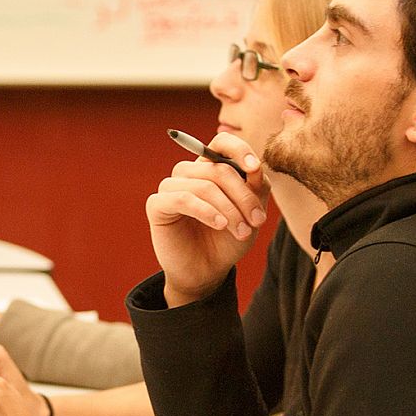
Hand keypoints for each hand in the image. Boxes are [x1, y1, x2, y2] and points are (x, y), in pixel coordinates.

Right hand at [144, 131, 268, 305]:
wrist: (207, 273)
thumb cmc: (227, 241)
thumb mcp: (251, 214)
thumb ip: (256, 189)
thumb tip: (256, 167)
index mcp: (210, 169)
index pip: (221, 143)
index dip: (239, 149)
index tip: (255, 168)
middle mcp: (188, 173)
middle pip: (218, 169)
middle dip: (243, 195)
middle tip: (258, 220)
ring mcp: (170, 187)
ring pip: (204, 186)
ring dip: (229, 209)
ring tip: (242, 231)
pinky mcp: (157, 205)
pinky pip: (183, 199)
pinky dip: (206, 211)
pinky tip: (220, 225)